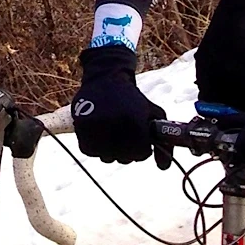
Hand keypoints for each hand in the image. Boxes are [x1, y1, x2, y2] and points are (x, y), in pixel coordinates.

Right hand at [71, 44, 166, 162]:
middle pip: (124, 158)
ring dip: (111, 150)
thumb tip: (163, 168)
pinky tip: (99, 134)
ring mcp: (95, 124)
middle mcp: (114, 121)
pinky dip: (95, 147)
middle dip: (128, 151)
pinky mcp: (79, 124)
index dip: (143, 149)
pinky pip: (89, 150)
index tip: (140, 138)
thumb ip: (164, 142)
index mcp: (134, 119)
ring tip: (111, 133)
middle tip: (125, 136)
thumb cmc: (133, 99)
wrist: (106, 77)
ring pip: (106, 157)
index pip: (141, 153)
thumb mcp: (154, 114)